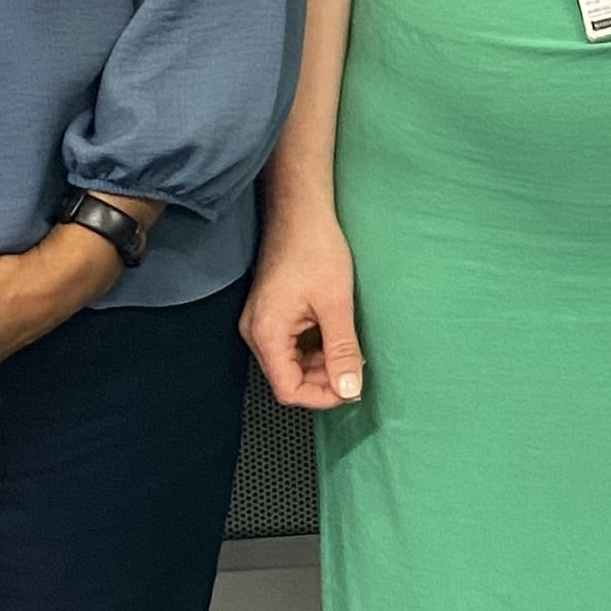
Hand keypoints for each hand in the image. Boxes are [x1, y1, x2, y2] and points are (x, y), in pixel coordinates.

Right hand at [243, 208, 367, 410]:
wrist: (300, 213)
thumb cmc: (314, 248)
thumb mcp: (336, 305)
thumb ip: (342, 351)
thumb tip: (349, 386)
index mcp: (266, 333)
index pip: (288, 389)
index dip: (321, 396)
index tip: (349, 388)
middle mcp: (256, 331)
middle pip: (287, 378)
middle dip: (323, 380)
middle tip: (354, 369)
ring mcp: (260, 322)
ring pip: (290, 363)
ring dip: (320, 365)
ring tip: (349, 352)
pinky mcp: (270, 313)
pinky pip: (290, 345)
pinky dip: (313, 349)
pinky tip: (335, 337)